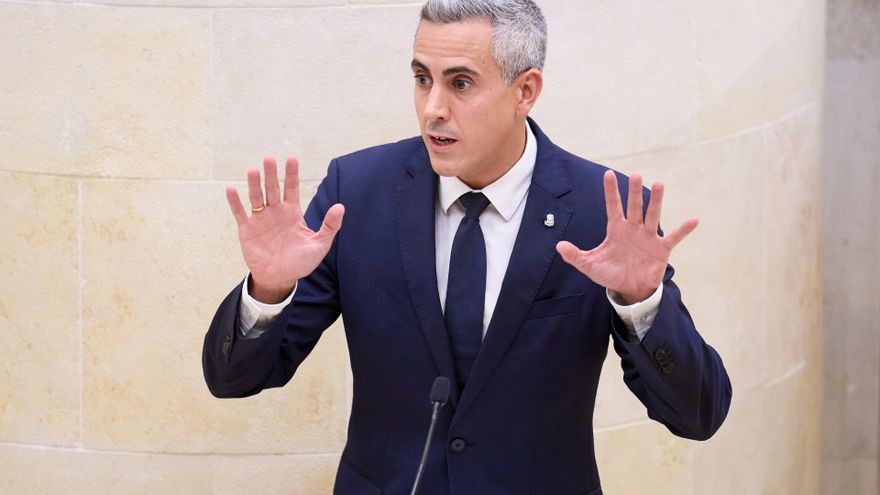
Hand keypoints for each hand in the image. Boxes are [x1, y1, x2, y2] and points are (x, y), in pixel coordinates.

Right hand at [226, 155, 343, 302]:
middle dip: (271, 174)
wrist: (280, 279)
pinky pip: (240, 213)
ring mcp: (260, 219)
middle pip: (272, 188)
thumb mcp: (319, 245)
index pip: (291, 188)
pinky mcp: (247, 229)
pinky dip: (235, 202)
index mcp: (292, 213)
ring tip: (253, 170)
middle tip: (269, 158)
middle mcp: (275, 212)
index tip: (292, 158)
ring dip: (254, 184)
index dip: (291, 174)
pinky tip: (230, 189)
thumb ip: (329, 226)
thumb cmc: (300, 262)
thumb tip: (341, 207)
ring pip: (256, 197)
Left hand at [556, 170, 697, 304]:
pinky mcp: (661, 249)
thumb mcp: (590, 266)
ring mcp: (648, 237)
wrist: (629, 290)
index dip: (611, 191)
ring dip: (656, 201)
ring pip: (652, 215)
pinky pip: (674, 237)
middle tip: (635, 175)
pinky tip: (694, 219)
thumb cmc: (610, 274)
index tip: (608, 174)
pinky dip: (684, 229)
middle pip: (633, 206)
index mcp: (616, 229)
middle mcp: (633, 228)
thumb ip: (575, 255)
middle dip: (633, 191)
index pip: (613, 206)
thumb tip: (559, 245)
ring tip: (660, 184)